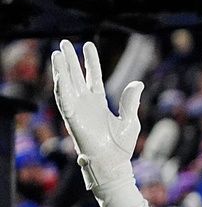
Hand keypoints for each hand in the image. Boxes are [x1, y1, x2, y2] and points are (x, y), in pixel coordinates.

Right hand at [50, 40, 142, 189]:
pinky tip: (59, 74)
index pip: (93, 76)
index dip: (90, 61)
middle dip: (70, 60)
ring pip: (67, 84)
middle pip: (76, 76)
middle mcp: (86, 103)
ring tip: (58, 52)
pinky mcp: (71, 118)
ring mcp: (78, 109)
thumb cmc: (122, 147)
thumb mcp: (130, 120)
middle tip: (64, 42)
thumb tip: (138, 83)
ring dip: (62, 69)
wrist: (114, 163)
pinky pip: (64, 99)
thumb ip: (131, 101)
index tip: (88, 45)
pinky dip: (61, 86)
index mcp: (99, 102)